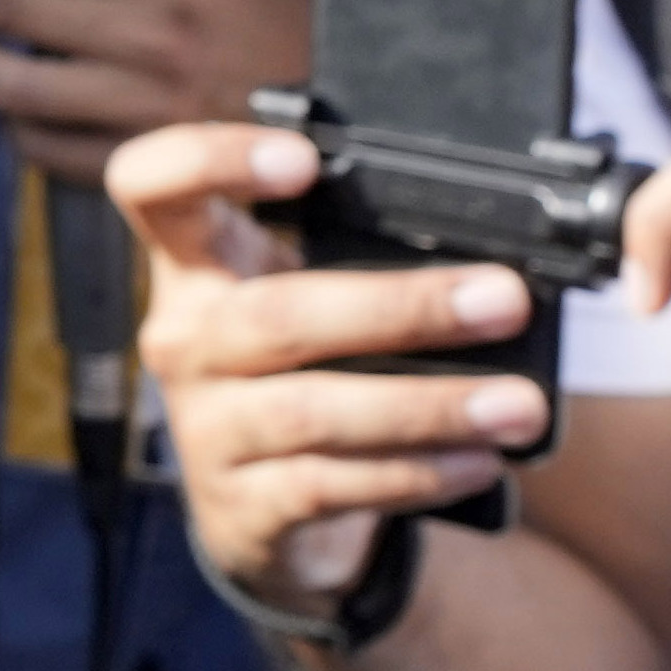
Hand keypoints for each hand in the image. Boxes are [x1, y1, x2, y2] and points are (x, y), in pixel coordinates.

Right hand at [109, 115, 547, 613]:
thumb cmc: (305, 375)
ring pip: (310, 411)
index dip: (210, 160)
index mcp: (197, 266)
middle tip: (503, 301)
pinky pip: (328, 486)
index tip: (304, 160)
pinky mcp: (240, 505)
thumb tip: (496, 264)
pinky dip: (413, 474)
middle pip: (272, 314)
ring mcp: (204, 426)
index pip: (152, 186)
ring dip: (428, 405)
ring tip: (519, 405)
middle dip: (399, 308)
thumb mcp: (306, 303)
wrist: (263, 510)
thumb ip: (363, 267)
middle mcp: (184, 338)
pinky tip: (480, 463)